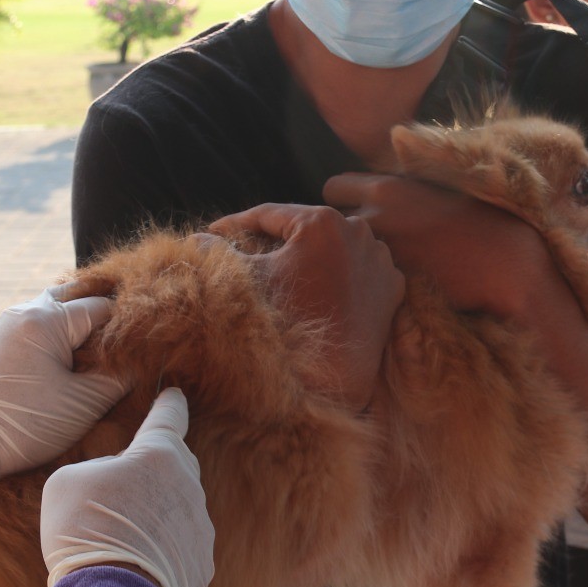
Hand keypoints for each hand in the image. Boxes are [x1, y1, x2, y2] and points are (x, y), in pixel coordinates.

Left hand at [0, 286, 128, 482]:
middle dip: (97, 315)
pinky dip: (48, 336)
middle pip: (72, 297)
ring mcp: (1, 325)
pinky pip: (28, 328)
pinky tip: (58, 362)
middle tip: (117, 340)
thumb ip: (118, 377)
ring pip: (48, 310)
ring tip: (90, 352)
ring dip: (71, 325)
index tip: (138, 345)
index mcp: (47, 320)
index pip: (101, 307)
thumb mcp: (85, 404)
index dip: (124, 325)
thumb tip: (138, 362)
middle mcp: (21, 312)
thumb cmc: (28, 423)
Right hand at [40, 388, 214, 586]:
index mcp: (159, 455)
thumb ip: (98, 469)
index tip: (175, 396)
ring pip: (177, 510)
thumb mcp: (68, 481)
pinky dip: (161, 552)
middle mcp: (188, 487)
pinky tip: (135, 567)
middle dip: (153, 471)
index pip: (168, 419)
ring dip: (154, 518)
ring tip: (119, 541)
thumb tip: (117, 482)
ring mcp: (200, 528)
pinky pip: (181, 548)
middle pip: (173, 467)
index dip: (169, 405)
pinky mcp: (202, 564)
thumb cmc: (83, 531)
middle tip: (121, 490)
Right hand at [208, 203, 403, 412]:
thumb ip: (219, 253)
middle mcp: (358, 230)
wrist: (333, 372)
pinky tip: (320, 285)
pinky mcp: (393, 285)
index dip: (238, 223)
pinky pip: (360, 270)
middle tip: (246, 246)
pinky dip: (341, 274)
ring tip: (282, 265)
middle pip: (305, 227)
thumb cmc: (288, 321)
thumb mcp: (249, 280)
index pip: (270, 214)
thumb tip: (194, 239)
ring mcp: (380, 258)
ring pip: (335, 247)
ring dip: (311, 253)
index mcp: (321, 221)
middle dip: (275, 237)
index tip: (218, 231)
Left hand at [322, 172, 555, 322]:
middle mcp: (375, 219)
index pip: (332, 188)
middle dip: (344, 229)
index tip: (355, 207)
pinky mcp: (389, 285)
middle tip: (366, 238)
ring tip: (383, 258)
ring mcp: (379, 256)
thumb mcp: (435, 183)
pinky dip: (374, 279)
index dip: (342, 198)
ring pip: (348, 253)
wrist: (504, 263)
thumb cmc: (477, 219)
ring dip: (357, 255)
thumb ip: (400, 177)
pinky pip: (367, 279)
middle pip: (334, 223)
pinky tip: (395, 279)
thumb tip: (381, 160)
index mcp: (384, 188)